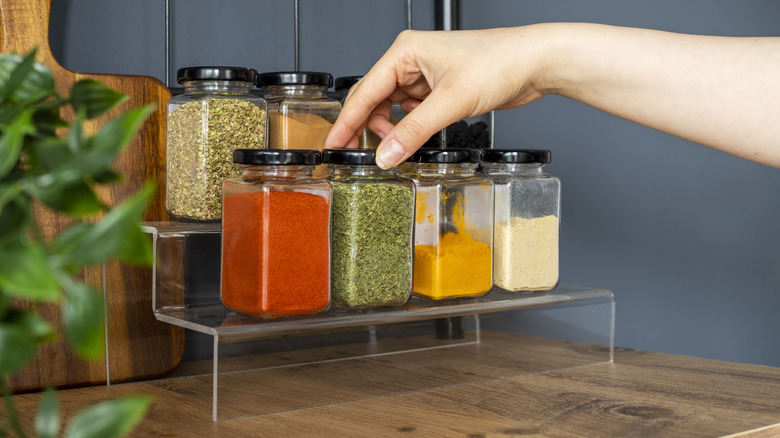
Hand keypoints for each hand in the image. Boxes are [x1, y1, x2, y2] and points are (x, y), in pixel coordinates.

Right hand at [324, 27, 548, 168]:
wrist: (534, 62)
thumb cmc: (498, 62)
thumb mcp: (450, 101)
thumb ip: (414, 131)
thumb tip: (385, 155)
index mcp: (405, 52)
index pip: (364, 91)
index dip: (346, 121)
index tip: (332, 144)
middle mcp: (410, 61)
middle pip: (374, 100)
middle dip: (368, 128)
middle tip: (360, 155)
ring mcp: (424, 76)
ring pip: (393, 109)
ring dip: (393, 130)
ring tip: (400, 147)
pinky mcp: (439, 90)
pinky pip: (412, 113)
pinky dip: (411, 128)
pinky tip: (418, 137)